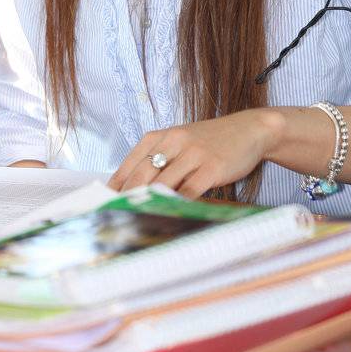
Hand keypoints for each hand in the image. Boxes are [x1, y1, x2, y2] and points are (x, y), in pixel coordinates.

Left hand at [109, 111, 277, 200]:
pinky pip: (190, 190)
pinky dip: (178, 204)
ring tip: (137, 221)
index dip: (116, 186)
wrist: (247, 130)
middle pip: (142, 174)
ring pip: (163, 183)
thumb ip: (157, 162)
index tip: (103, 203)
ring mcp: (193, 154)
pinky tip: (170, 215)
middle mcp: (173, 142)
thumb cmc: (208, 142)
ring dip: (150, 203)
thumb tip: (131, 189)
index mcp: (159, 136)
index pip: (130, 164)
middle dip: (128, 198)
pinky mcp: (212, 167)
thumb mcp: (178, 143)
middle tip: (116, 216)